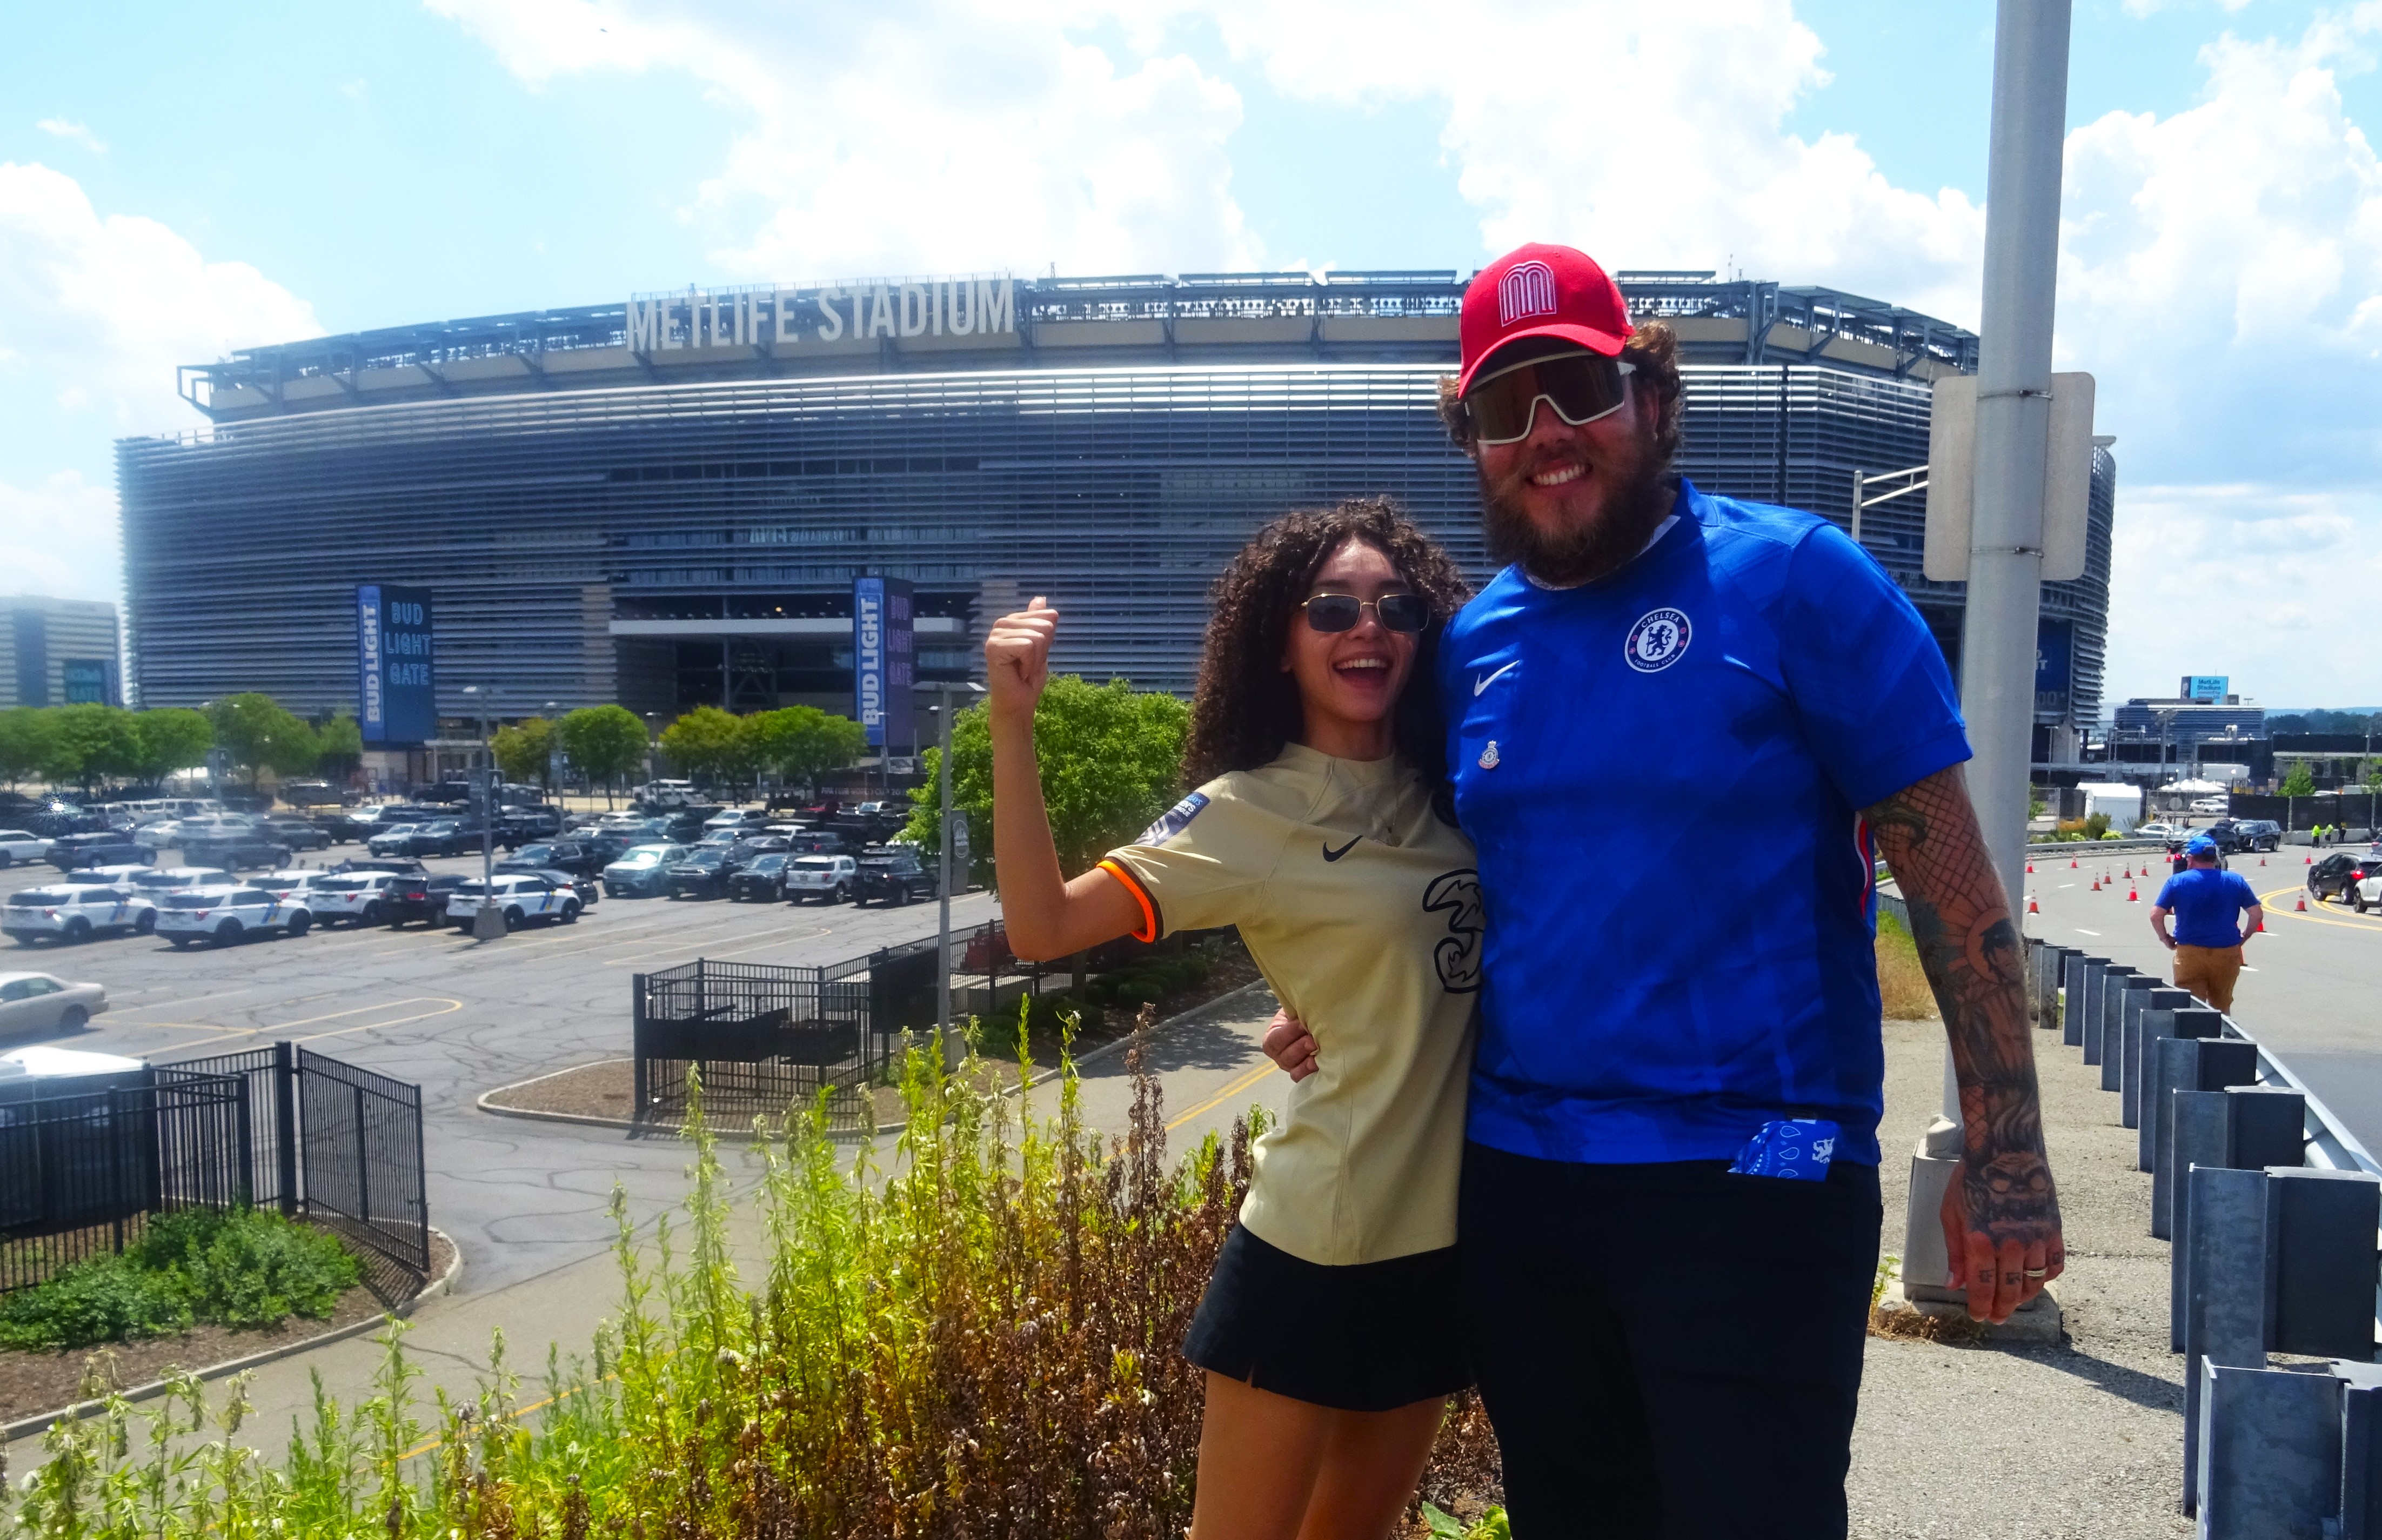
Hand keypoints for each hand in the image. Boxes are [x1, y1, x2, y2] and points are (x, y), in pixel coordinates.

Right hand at [984, 596, 1057, 718]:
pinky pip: (1027, 646)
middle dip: (1042, 650)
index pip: (1045, 617)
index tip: (1033, 656)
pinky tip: (1018, 673)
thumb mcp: (1041, 647)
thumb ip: (1039, 623)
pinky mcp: (994, 647)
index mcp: (1012, 622)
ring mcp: (995, 635)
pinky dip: (1029, 664)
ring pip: (1036, 637)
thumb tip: (1041, 598)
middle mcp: (1001, 624)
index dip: (1046, 642)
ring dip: (1035, 660)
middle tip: (1027, 665)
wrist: (1019, 703)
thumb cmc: (1028, 678)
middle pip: (1043, 625)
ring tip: (1022, 669)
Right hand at [1260, 1008, 1317, 1081]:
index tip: (1303, 1024)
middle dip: (1300, 1048)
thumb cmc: (1305, 1014)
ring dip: (1307, 1063)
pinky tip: (1324, 1064)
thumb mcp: (1296, 1009)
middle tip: (1313, 1040)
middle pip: (1285, 1058)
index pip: (1274, 1041)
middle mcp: (1280, 1056)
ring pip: (1295, 1071)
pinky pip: (1306, 1079)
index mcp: (1272, 1038)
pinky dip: (1314, 1073)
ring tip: (1319, 1052)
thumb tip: (1305, 1013)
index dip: (1288, 1033)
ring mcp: (1293, 1068)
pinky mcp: (1306, 1075)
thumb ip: (1297, 1012)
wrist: (1319, 1023)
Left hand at [1939, 1147, 2063, 1323]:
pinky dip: (2046, 1278)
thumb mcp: (1951, 1213)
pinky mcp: (2054, 1230)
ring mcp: (2036, 1238)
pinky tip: (2036, 1281)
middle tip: (1996, 1318)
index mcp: (1981, 1241)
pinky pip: (2055, 1265)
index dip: (1980, 1307)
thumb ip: (1955, 1252)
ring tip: (2013, 1302)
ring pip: (2033, 1283)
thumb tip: (1953, 1284)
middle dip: (2001, 1310)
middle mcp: (2011, 1245)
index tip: (1978, 1317)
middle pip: (2009, 1291)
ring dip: (2023, 1298)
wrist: (2007, 1150)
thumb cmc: (1972, 1180)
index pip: (1981, 1288)